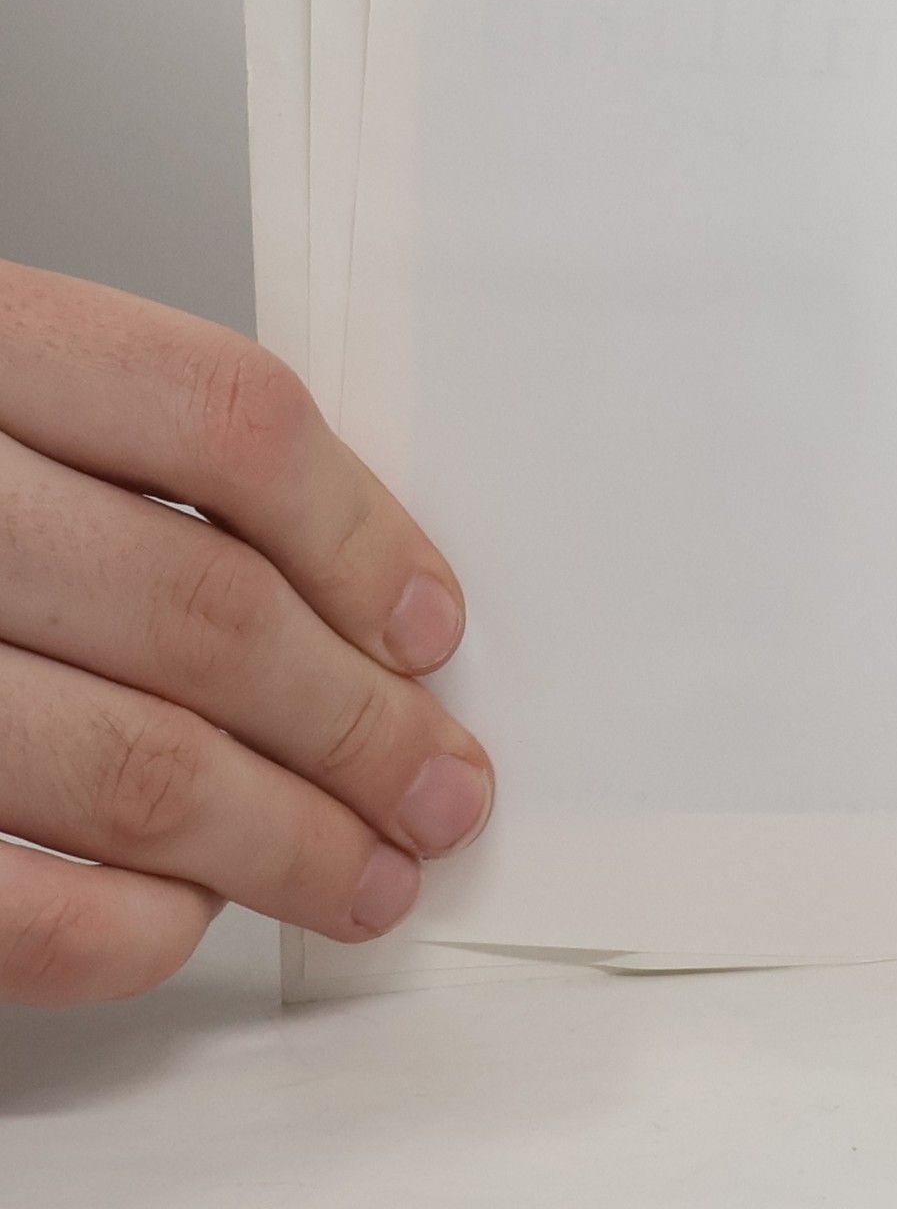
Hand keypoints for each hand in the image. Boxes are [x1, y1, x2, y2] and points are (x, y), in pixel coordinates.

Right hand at [0, 260, 491, 1005]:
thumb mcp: (1, 382)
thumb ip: (133, 457)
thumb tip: (354, 591)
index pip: (231, 423)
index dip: (361, 535)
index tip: (431, 627)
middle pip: (207, 614)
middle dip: (360, 724)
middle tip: (441, 786)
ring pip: (132, 766)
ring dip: (284, 842)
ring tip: (368, 873)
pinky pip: (3, 898)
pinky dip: (121, 924)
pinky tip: (187, 913)